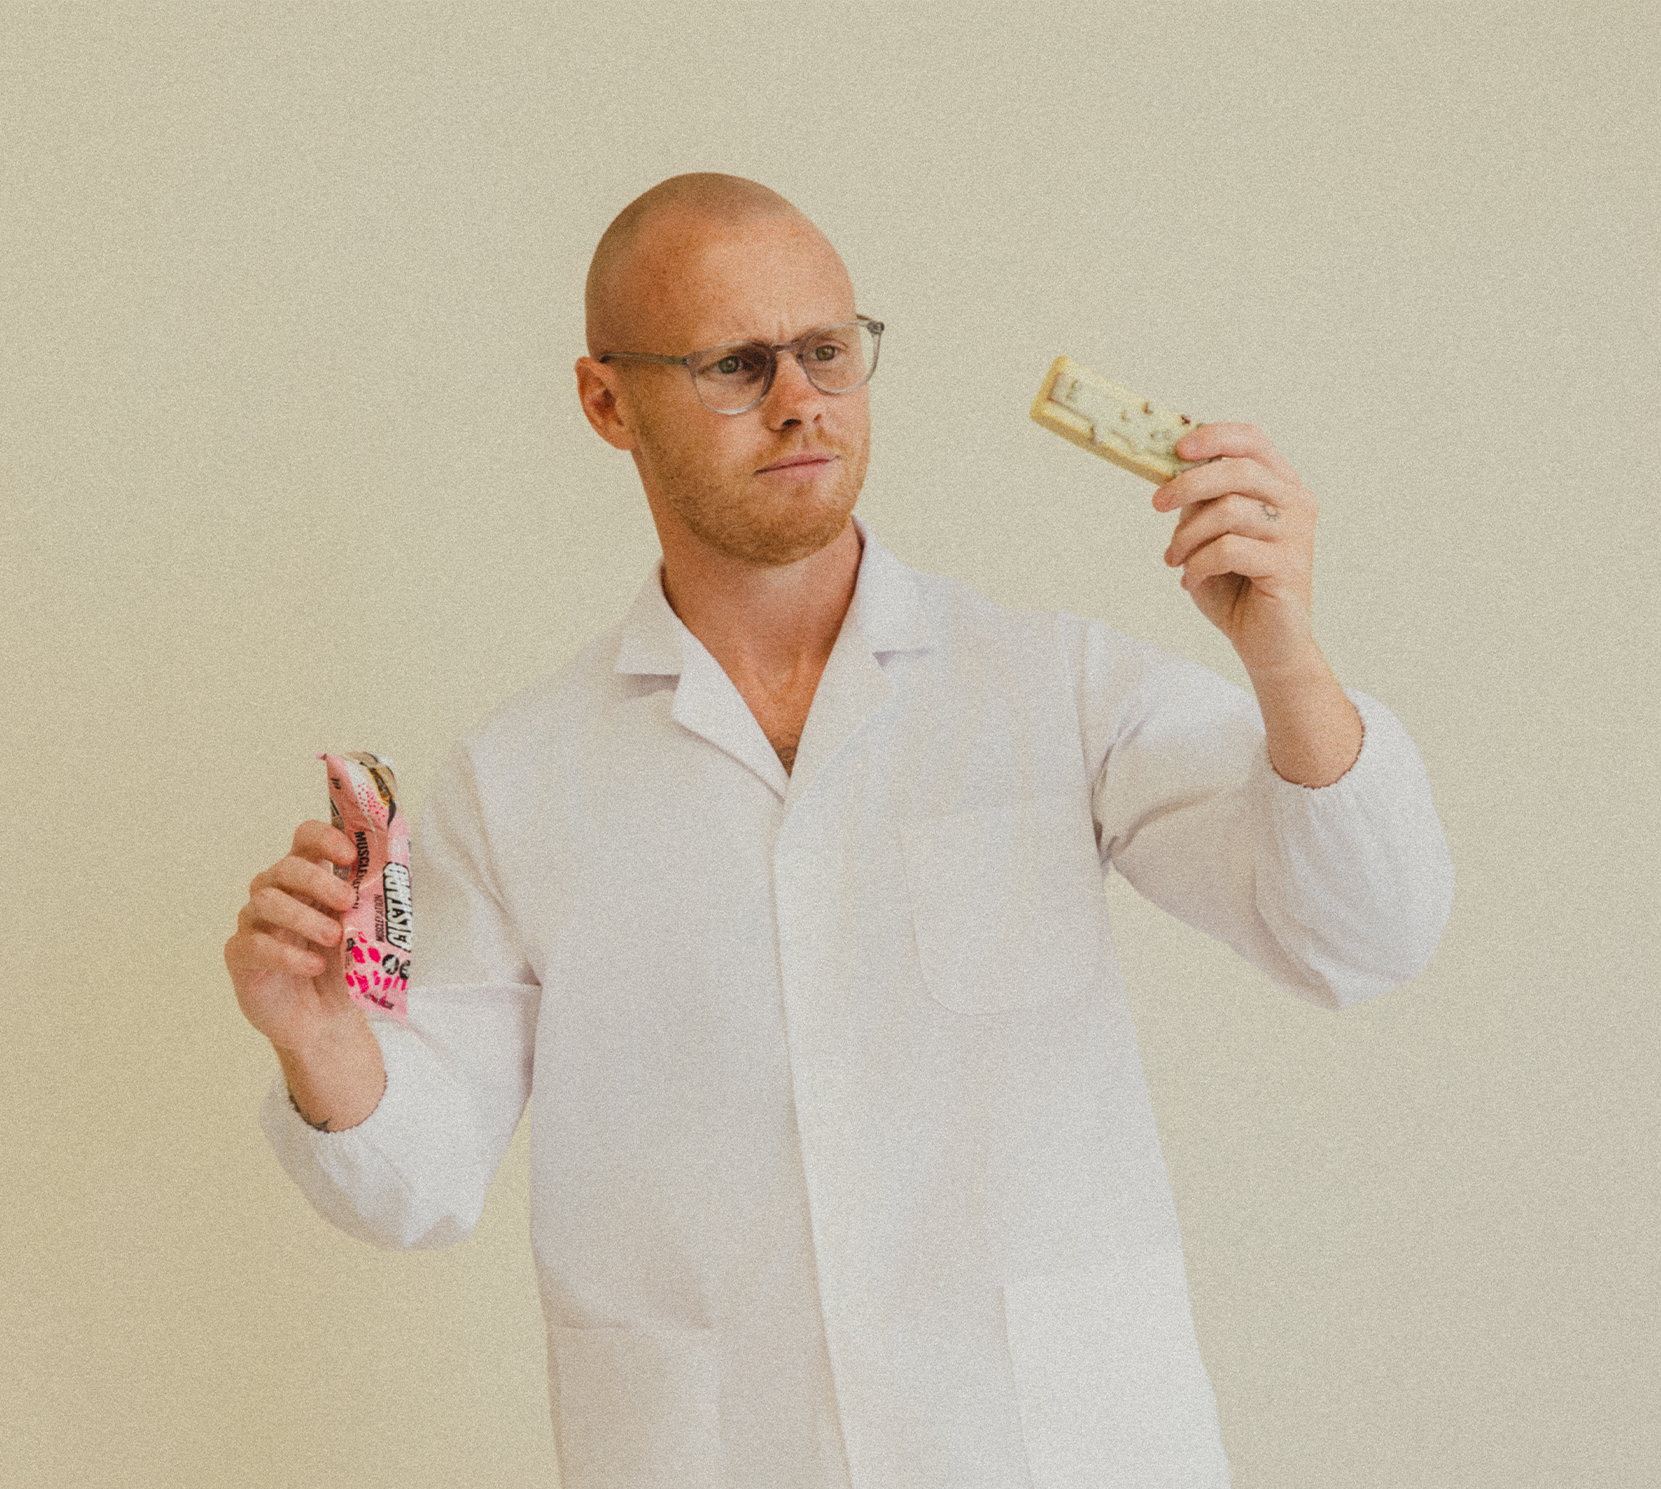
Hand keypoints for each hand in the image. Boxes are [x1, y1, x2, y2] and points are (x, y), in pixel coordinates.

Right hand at [224, 820, 362, 1054]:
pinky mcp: (240, 954)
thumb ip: (372, 903)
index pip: (306, 839)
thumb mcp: (366, 931)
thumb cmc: (344, 967)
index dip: (324, 839)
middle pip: (285, 867)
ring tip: (334, 939)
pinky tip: (312, 966)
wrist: (326, 1019)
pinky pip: (255, 944)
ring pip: (266, 901)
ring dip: (305, 917)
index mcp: (308, 879)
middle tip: (348, 902)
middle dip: (319, 881)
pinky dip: (288, 954)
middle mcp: (276, 893)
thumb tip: (393, 877)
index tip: (348, 856)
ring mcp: (254, 922)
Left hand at [1156, 423, 1321, 680]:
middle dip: (1188, 484)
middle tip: (1156, 503)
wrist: (1265, 642)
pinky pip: (1229, 550)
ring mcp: (1297, 534)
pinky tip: (1190, 581)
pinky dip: (1198, 565)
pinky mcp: (1289, 567)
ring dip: (1188, 536)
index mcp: (1280, 484)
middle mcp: (1296, 502)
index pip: (1251, 440)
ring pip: (1230, 511)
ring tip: (1174, 559)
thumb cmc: (1235, 585)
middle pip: (1238, 470)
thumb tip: (1172, 469)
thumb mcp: (1208, 535)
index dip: (1214, 436)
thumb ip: (1201, 502)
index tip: (1177, 449)